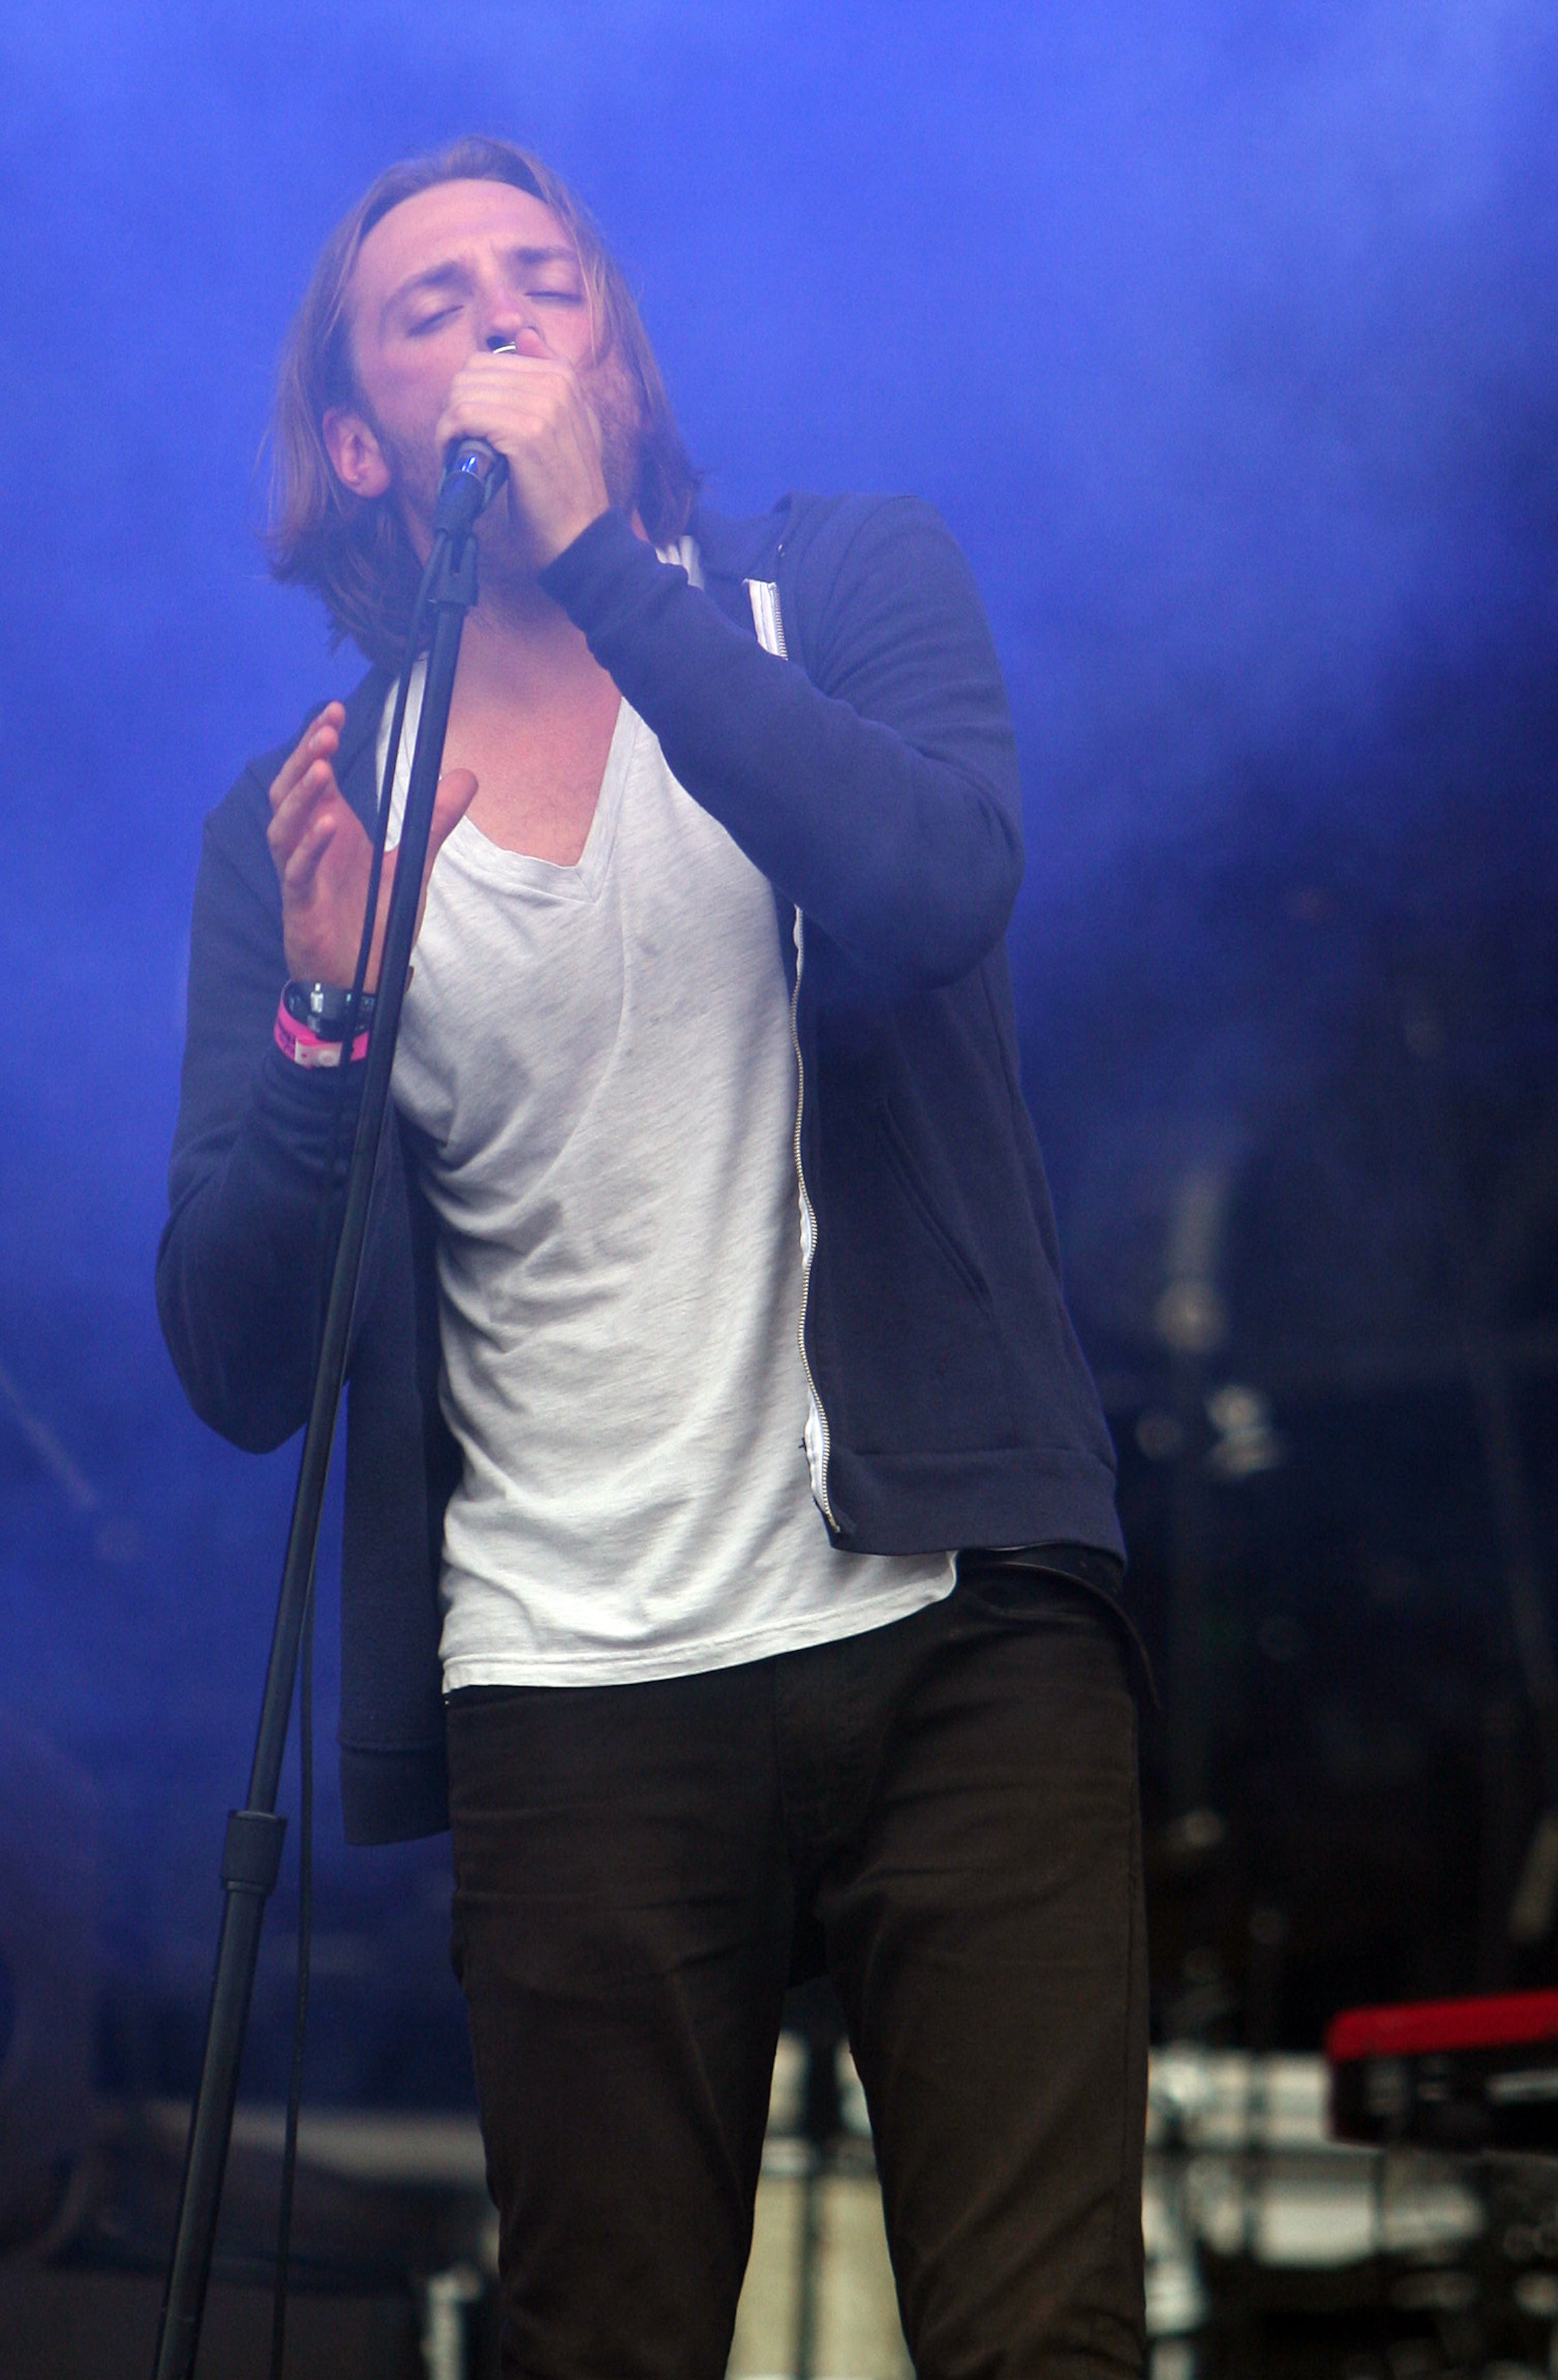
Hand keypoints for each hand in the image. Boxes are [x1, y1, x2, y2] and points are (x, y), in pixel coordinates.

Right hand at [267, 703, 477, 988]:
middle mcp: (309, 844)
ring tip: (321, 767)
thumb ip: (436, 819)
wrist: (360, 979)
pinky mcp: (299, 905)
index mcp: (330, 827)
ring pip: (282, 826)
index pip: (314, 774)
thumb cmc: (375, 920)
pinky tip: (328, 826)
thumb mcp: (412, 861)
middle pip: (290, 789)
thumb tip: (467, 776)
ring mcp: (300, 873)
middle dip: (304, 757)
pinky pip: (296, 872)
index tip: (334, 713)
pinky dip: (310, 848)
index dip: (318, 742)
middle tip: (326, 730)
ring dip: (301, 796)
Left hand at [436, 340, 610, 568]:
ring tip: (459, 453)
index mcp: (564, 376)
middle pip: (472, 372)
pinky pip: (464, 416)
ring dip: (450, 426)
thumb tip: (522, 334)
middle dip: (458, 407)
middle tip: (461, 443)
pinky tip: (456, 459)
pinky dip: (450, 439)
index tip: (475, 426)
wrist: (581, 536)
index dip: (472, 395)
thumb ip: (549, 375)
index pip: (489, 361)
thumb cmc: (565, 488)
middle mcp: (556, 384)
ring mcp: (543, 407)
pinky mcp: (525, 434)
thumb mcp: (570, 423)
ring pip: (464, 393)